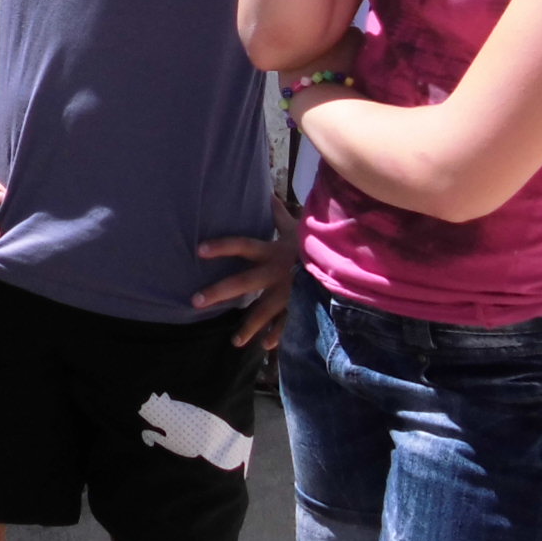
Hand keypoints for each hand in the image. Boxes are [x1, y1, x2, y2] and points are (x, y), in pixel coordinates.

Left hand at [194, 197, 301, 349]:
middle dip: (219, 292)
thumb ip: (280, 216)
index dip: (222, 247)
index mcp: (273, 252)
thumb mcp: (298, 227)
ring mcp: (288, 293)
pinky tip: (267, 346)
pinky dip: (279, 335)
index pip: (243, 246)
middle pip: (243, 283)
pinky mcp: (301, 306)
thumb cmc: (316, 242)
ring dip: (248, 328)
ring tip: (235, 342)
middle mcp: (276, 273)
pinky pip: (288, 324)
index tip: (199, 250)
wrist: (345, 262)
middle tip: (196, 301)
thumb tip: (268, 194)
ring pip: (263, 311)